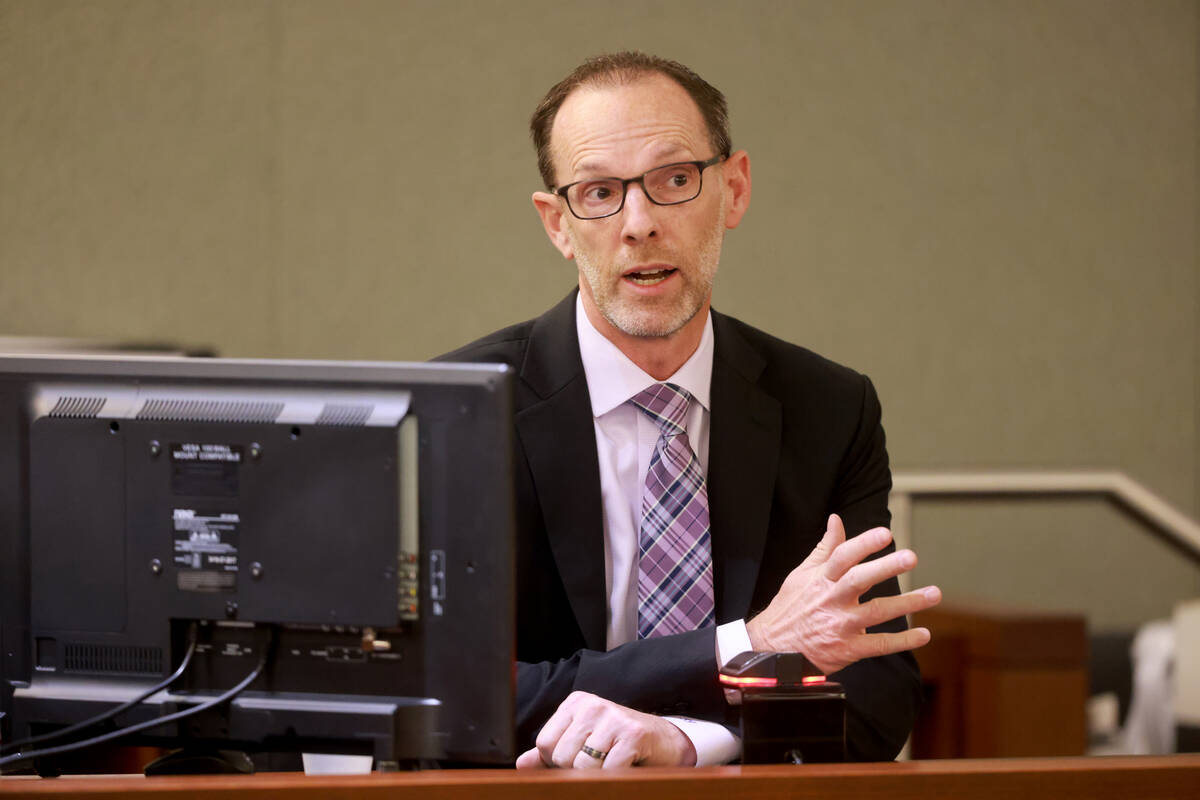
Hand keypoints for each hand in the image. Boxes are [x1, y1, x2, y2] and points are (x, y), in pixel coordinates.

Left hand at [514, 691, 696, 768]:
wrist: (665, 742)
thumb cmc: (619, 744)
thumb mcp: (582, 743)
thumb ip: (551, 753)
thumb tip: (521, 764)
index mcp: (575, 704)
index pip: (544, 744)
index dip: (557, 762)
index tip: (578, 759)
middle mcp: (592, 705)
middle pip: (561, 757)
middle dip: (577, 770)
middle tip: (600, 761)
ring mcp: (613, 717)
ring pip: (583, 766)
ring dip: (598, 775)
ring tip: (612, 764)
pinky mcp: (632, 734)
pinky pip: (608, 770)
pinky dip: (615, 777)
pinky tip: (626, 766)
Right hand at [745, 513, 940, 675]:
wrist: (772, 649)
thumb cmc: (790, 607)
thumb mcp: (802, 574)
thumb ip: (825, 548)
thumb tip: (837, 519)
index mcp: (820, 579)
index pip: (843, 556)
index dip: (864, 544)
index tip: (885, 533)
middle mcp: (831, 600)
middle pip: (860, 580)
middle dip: (886, 567)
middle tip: (911, 557)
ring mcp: (840, 625)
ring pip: (877, 612)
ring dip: (907, 603)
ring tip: (933, 593)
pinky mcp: (847, 649)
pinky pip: (879, 644)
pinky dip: (902, 640)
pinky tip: (924, 634)